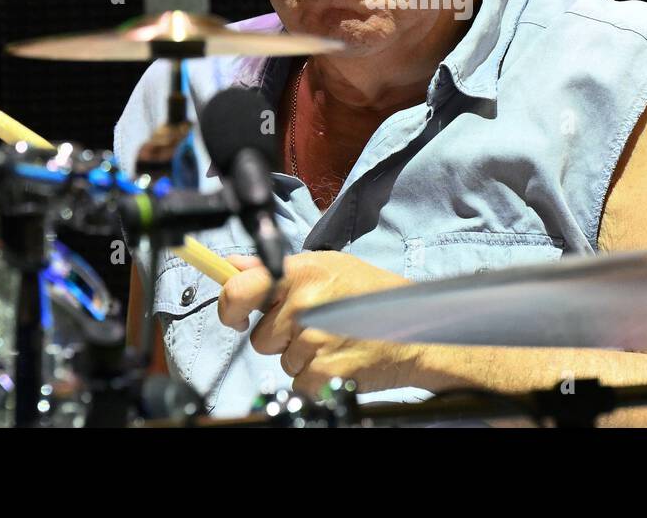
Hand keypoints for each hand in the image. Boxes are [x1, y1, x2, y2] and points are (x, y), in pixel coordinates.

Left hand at [217, 250, 414, 393]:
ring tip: (333, 339)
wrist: (417, 329)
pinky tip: (338, 357)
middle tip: (314, 324)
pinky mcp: (324, 373)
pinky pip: (298, 380)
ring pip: (280, 360)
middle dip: (280, 336)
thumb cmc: (372, 293)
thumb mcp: (328, 266)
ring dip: (300, 356)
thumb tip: (234, 266)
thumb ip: (277, 269)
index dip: (230, 306)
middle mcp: (306, 304)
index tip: (237, 316)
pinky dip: (314, 376)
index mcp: (303, 272)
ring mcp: (315, 341)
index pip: (240, 290)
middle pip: (260, 336)